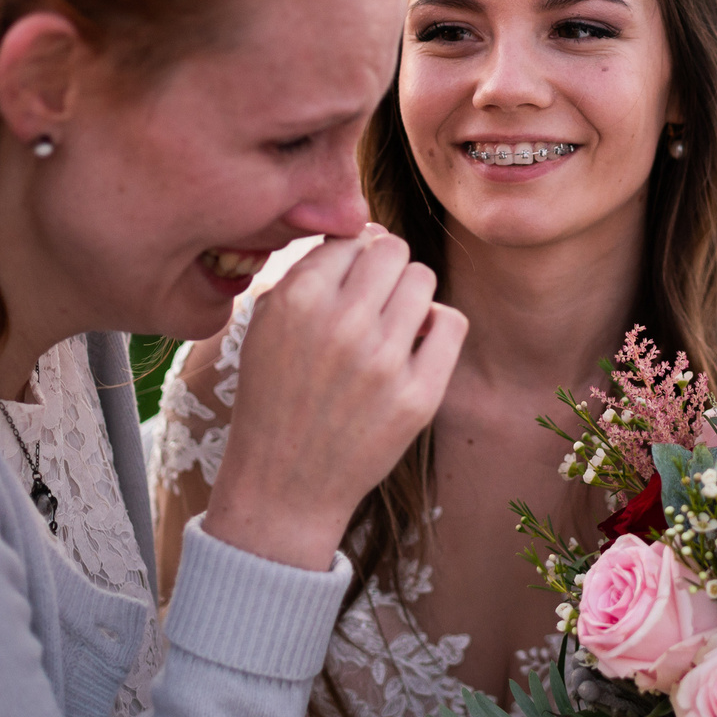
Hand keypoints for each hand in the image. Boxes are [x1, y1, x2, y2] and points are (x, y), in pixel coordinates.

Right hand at [199, 225, 465, 569]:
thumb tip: (365, 231)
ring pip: (424, 279)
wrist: (284, 485)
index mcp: (297, 300)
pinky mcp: (418, 396)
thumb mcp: (265, 325)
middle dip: (386, 267)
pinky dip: (438, 327)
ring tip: (391, 325)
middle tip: (375, 298)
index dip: (355, 252)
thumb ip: (308, 273)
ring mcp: (383, 362)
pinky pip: (451, 322)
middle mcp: (342, 324)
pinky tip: (416, 346)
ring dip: (411, 296)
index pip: (351, 237)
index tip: (353, 276)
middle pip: (393, 250)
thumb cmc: (274, 398)